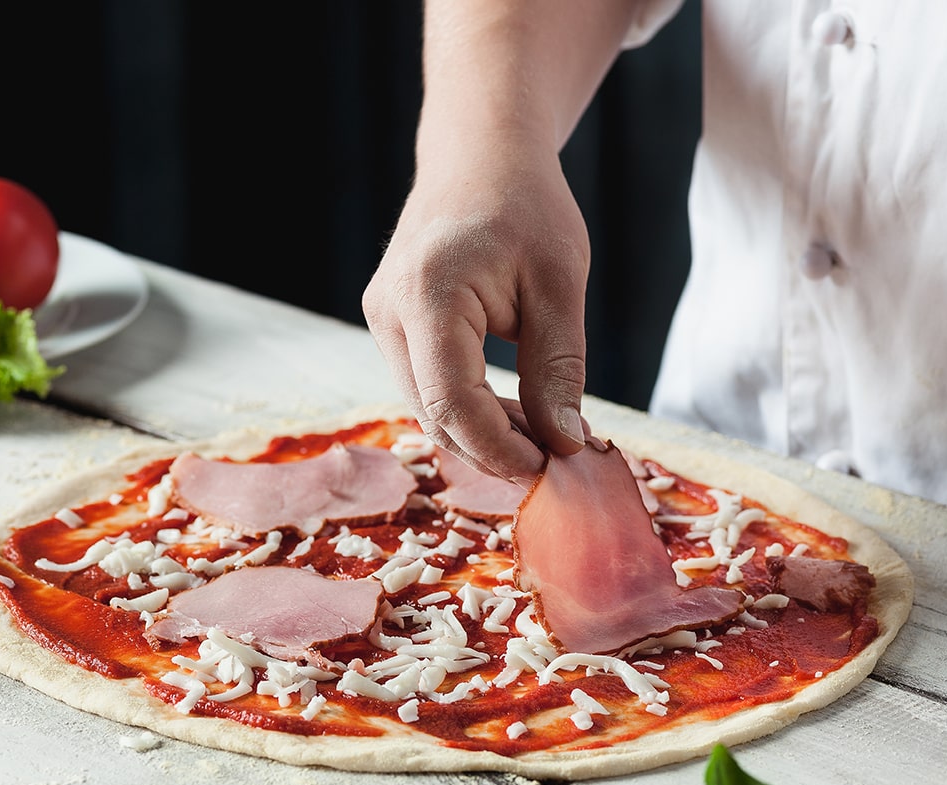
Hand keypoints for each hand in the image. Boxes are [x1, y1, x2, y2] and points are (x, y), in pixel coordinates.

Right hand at [362, 136, 588, 482]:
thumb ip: (557, 368)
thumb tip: (564, 442)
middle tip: (558, 461)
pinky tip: (518, 412)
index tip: (551, 468)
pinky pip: (428, 386)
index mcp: (427, 294)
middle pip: (434, 416)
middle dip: (494, 450)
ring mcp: (382, 320)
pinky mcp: (392, 325)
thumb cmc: (526, 205)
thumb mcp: (559, 284)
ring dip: (484, 434)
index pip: (452, 403)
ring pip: (428, 409)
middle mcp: (388, 312)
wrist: (480, 154)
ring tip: (546, 436)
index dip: (500, 448)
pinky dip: (471, 410)